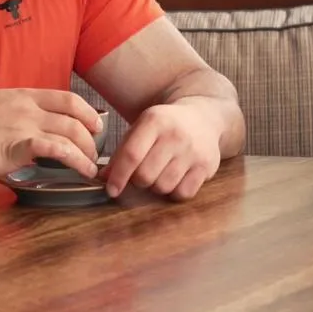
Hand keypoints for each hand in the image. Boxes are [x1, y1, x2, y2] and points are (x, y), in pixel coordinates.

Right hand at [0, 88, 104, 177]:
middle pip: (74, 118)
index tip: (96, 126)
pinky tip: (81, 171)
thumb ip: (20, 114)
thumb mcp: (0, 107)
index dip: (87, 112)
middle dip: (91, 138)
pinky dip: (74, 161)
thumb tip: (35, 130)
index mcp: (26, 96)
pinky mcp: (16, 147)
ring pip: (70, 133)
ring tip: (91, 167)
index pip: (68, 98)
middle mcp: (29, 108)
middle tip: (94, 153)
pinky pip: (55, 149)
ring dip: (87, 152)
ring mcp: (24, 126)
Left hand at [99, 101, 221, 200]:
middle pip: (145, 176)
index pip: (132, 155)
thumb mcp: (142, 128)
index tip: (111, 189)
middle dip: (138, 181)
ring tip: (160, 173)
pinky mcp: (208, 166)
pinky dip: (175, 191)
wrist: (204, 117)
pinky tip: (176, 177)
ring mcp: (194, 151)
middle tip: (142, 173)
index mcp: (155, 120)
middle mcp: (176, 134)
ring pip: (163, 187)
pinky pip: (183, 193)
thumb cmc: (165, 126)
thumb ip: (122, 151)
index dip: (118, 176)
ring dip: (156, 186)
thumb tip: (104, 178)